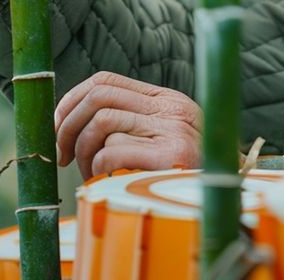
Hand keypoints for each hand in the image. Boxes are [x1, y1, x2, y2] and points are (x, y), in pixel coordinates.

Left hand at [54, 71, 202, 178]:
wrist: (225, 201)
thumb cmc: (184, 178)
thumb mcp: (165, 141)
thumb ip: (134, 125)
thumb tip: (75, 124)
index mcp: (168, 101)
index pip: (107, 81)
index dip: (71, 101)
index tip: (58, 127)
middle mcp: (172, 109)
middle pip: (99, 97)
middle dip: (68, 126)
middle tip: (64, 156)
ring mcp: (173, 131)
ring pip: (101, 123)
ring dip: (85, 153)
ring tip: (92, 174)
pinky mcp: (170, 157)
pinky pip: (111, 152)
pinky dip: (99, 169)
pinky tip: (109, 183)